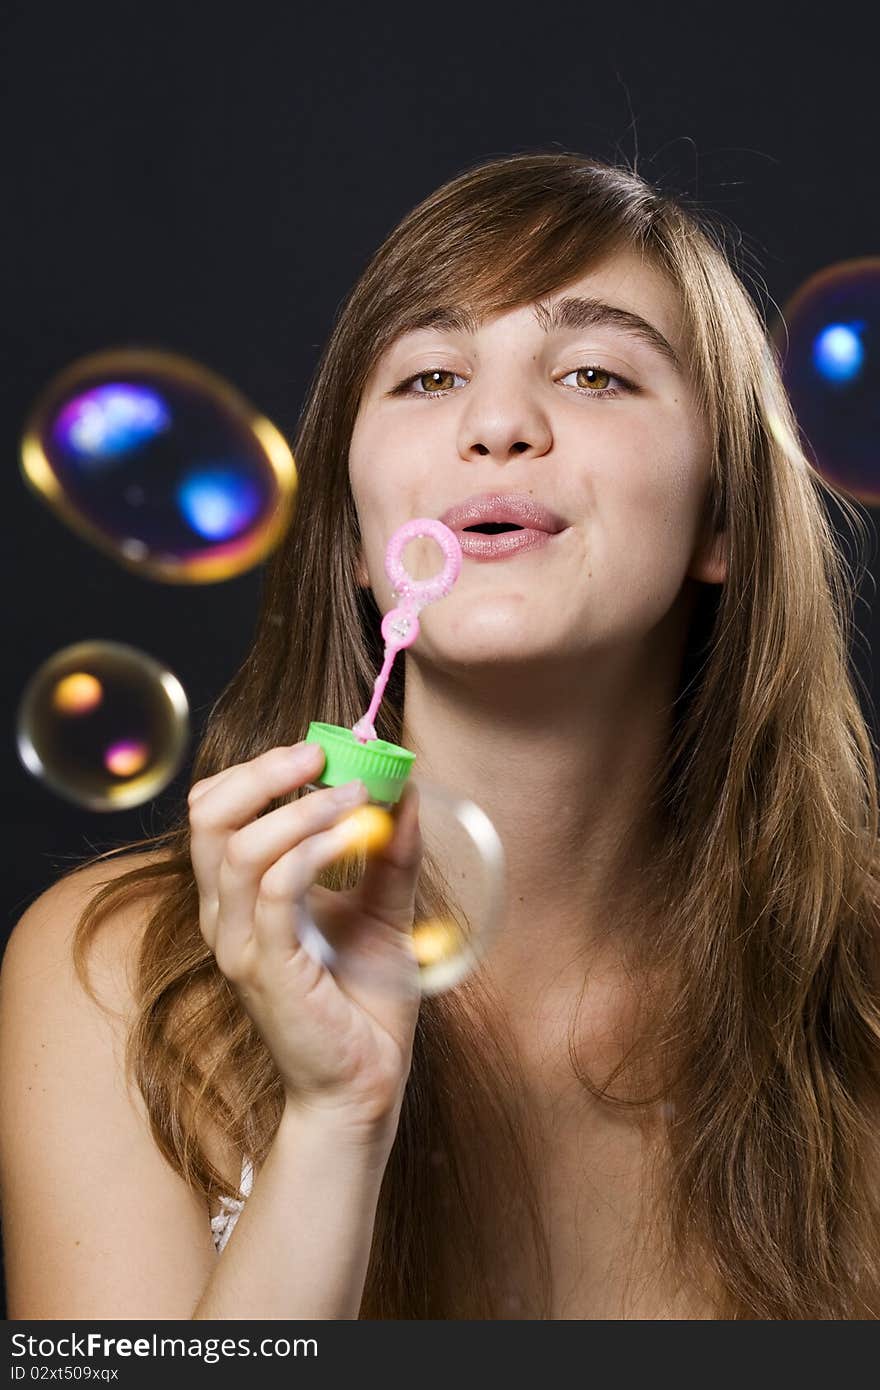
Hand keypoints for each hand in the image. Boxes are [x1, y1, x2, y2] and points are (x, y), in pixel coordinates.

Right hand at [188, 742, 423, 1141]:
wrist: (365, 1084)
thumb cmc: (364, 1004)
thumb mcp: (384, 911)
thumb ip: (391, 855)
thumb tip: (408, 792)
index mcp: (240, 897)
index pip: (216, 810)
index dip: (259, 770)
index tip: (319, 752)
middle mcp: (226, 915)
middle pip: (208, 816)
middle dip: (263, 773)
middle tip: (320, 756)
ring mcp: (241, 943)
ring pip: (240, 847)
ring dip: (301, 809)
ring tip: (355, 797)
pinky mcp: (268, 968)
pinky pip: (275, 890)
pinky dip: (314, 850)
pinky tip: (355, 836)